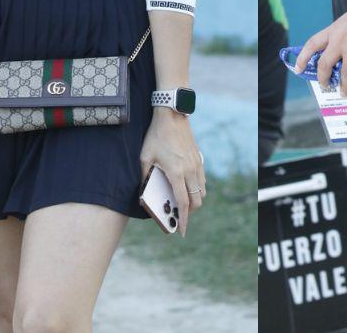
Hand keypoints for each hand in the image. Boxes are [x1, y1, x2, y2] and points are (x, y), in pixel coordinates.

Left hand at [140, 108, 205, 236]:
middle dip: (190, 212)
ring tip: (184, 202)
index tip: (182, 230)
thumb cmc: (155, 136)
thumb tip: (144, 195)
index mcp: (176, 172)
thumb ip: (145, 177)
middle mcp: (189, 170)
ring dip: (195, 200)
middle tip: (180, 215)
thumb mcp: (145, 157)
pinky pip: (202, 180)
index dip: (184, 219)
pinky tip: (187, 186)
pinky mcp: (199, 158)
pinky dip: (198, 188)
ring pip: (202, 191)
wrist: (171, 116)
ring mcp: (196, 164)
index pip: (183, 202)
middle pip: (196, 200)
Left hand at [293, 0, 346, 94]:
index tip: (298, 68)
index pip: (312, 44)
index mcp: (334, 30)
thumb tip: (336, 48)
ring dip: (344, 86)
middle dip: (323, 79)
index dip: (303, 58)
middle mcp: (340, 41)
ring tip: (344, 92)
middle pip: (325, 65)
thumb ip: (340, 33)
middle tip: (325, 86)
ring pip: (343, 75)